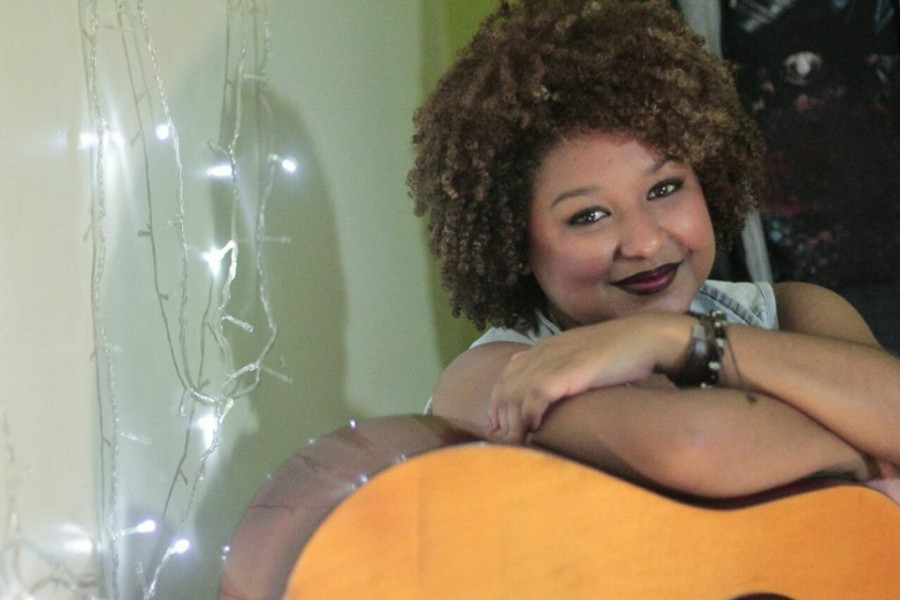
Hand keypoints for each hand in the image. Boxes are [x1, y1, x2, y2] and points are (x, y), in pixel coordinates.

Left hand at [487, 313, 691, 442]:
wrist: (646, 338)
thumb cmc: (620, 352)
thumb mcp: (582, 358)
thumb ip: (564, 370)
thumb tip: (552, 396)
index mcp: (545, 347)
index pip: (507, 375)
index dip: (498, 401)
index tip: (498, 425)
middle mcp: (544, 351)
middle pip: (506, 386)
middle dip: (500, 416)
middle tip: (504, 439)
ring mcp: (554, 360)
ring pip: (516, 393)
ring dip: (512, 420)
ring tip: (516, 440)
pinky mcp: (568, 371)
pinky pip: (536, 394)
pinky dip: (530, 413)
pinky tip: (534, 427)